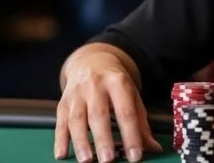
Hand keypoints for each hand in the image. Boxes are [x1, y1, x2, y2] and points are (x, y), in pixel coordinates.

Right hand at [55, 43, 161, 162]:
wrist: (91, 61)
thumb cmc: (114, 83)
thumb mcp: (131, 94)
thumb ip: (141, 122)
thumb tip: (153, 148)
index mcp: (118, 82)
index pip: (126, 111)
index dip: (131, 135)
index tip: (134, 156)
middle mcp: (96, 86)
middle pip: (99, 114)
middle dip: (103, 139)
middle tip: (108, 160)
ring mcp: (77, 94)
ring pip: (77, 119)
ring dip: (80, 141)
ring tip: (86, 160)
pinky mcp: (63, 102)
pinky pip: (60, 122)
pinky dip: (60, 140)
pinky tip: (61, 154)